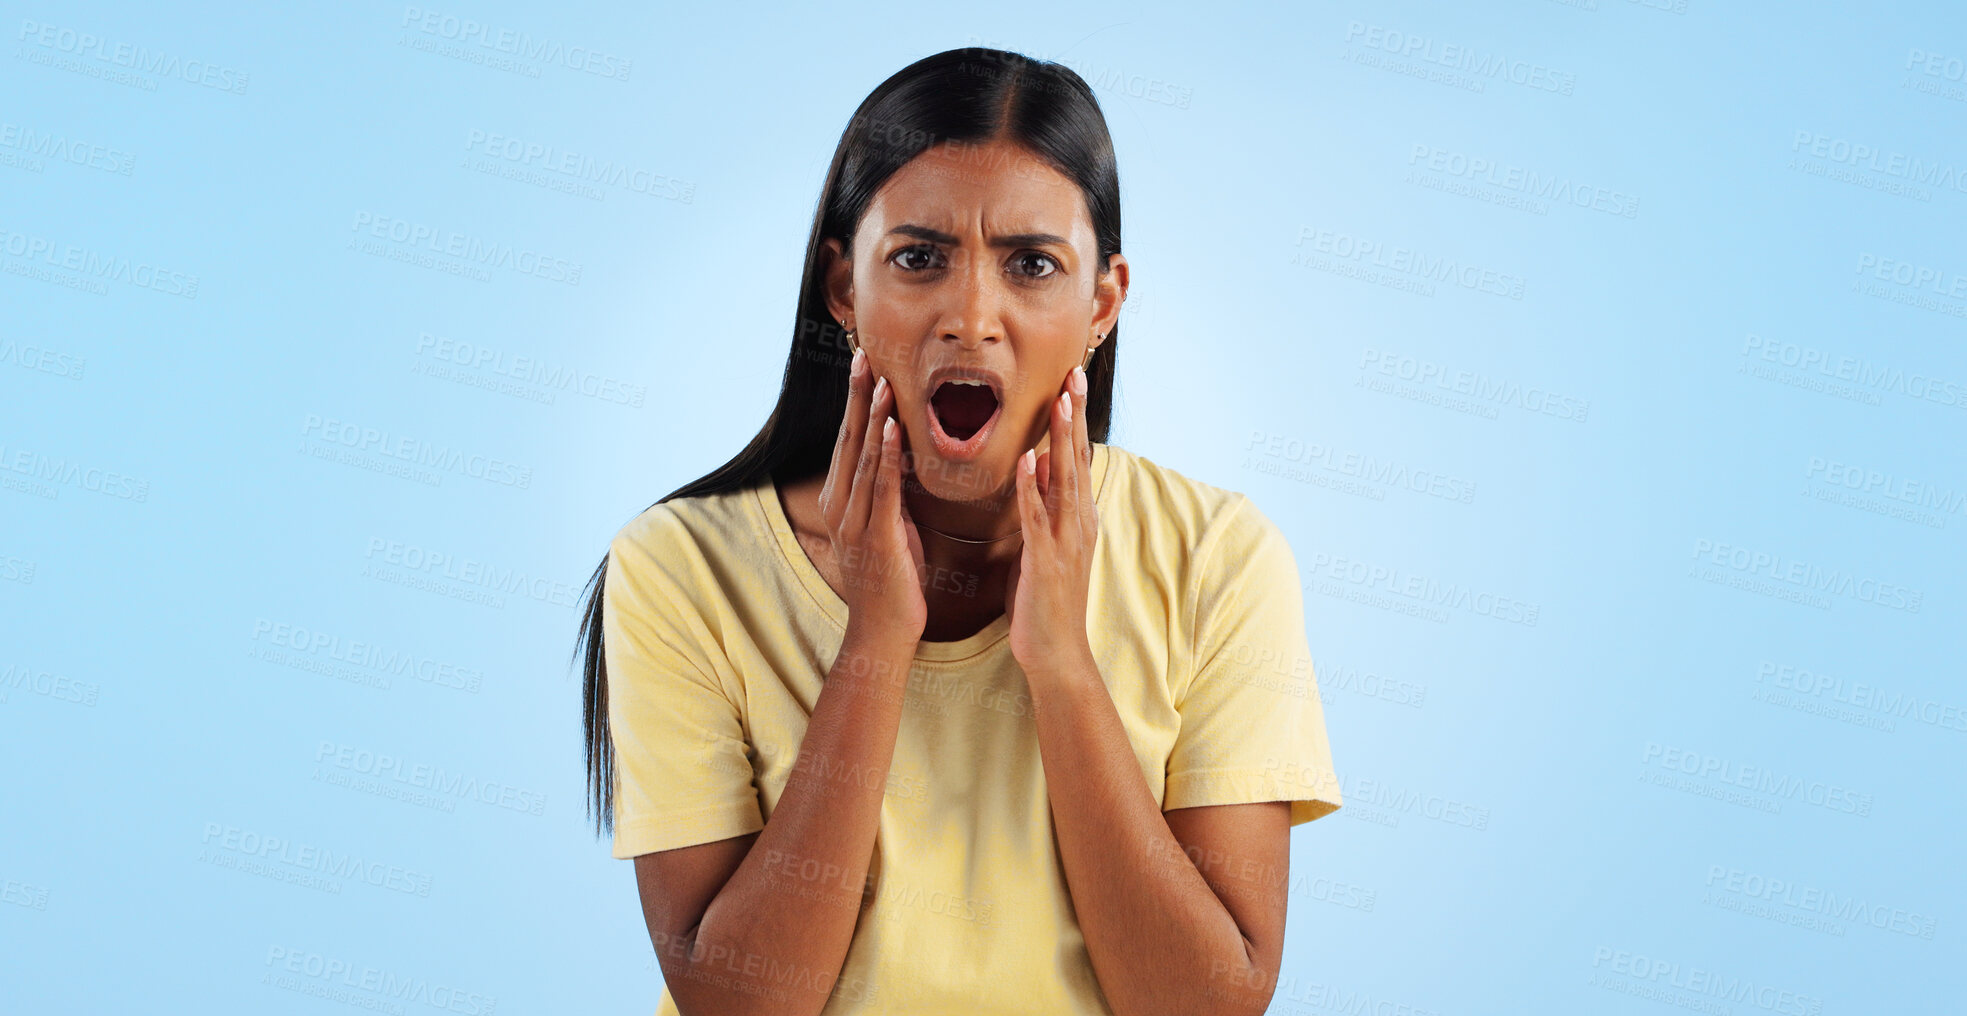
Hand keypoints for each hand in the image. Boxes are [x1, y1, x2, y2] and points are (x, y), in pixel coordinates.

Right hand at [818, 349, 927, 643]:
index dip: (855, 402)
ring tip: (879, 379)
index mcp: (842, 501)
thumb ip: (888, 492)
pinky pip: (881, 488)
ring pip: (862, 457)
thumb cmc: (891, 579)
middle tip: (862, 354)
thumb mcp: (888, 526)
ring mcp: (854, 521)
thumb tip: (900, 458)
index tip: (863, 365)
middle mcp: (840, 505)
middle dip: (857, 396)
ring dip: (872, 415)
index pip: (848, 441)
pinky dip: (885, 455)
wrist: (883, 629)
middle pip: (848, 439)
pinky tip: (890, 428)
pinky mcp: (876, 535)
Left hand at [1005, 365, 1097, 674]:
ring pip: (1064, 481)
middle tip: (1074, 373)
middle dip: (1075, 416)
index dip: (1076, 421)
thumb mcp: (1045, 545)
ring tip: (1059, 403)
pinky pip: (1037, 518)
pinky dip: (1032, 489)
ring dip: (1061, 440)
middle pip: (1078, 459)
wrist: (1057, 653)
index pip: (1078, 459)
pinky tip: (1027, 462)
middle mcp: (1079, 523)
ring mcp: (1066, 541)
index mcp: (1078, 518)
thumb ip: (1043, 505)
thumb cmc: (1045, 602)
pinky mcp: (1046, 561)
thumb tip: (1038, 465)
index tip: (1072, 383)